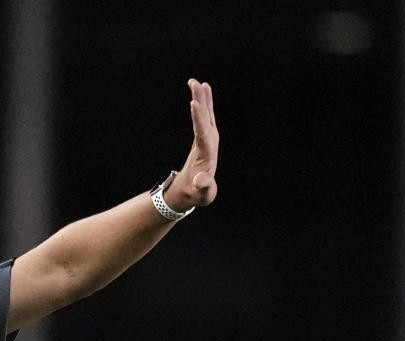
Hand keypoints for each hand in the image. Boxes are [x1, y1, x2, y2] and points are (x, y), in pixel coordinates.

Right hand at [170, 78, 217, 209]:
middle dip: (202, 101)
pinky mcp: (204, 135)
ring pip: (206, 113)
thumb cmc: (198, 193)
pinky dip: (201, 102)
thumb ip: (204, 188)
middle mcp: (211, 141)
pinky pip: (204, 115)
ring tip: (195, 82)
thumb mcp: (202, 195)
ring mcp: (208, 137)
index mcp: (208, 153)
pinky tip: (199, 89)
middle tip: (196, 84)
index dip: (198, 118)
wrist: (197, 191)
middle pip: (207, 118)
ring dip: (202, 97)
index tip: (193, 103)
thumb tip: (201, 180)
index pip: (203, 132)